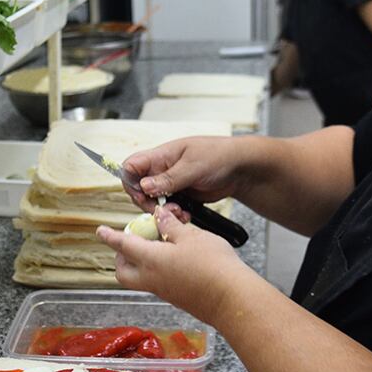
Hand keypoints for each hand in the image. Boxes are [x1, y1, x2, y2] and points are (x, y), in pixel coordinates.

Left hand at [97, 207, 253, 323]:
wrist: (232, 299)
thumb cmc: (213, 266)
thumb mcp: (191, 236)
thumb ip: (171, 226)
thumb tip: (160, 216)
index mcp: (150, 260)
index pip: (122, 245)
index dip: (110, 236)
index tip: (100, 231)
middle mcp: (152, 279)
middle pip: (124, 271)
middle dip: (122, 257)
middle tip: (133, 241)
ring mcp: (164, 291)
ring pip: (141, 278)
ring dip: (142, 263)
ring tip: (160, 245)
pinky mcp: (178, 298)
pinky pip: (158, 283)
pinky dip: (159, 270)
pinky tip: (177, 259)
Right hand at [121, 136, 240, 212]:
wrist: (240, 168)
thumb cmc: (218, 155)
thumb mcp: (192, 166)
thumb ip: (168, 178)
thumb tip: (144, 186)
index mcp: (160, 156)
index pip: (131, 166)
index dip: (131, 182)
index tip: (143, 195)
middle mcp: (162, 170)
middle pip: (139, 189)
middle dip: (148, 203)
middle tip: (162, 209)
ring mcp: (171, 184)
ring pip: (153, 202)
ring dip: (163, 212)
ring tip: (180, 212)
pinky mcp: (181, 196)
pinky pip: (169, 209)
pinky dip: (175, 215)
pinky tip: (186, 215)